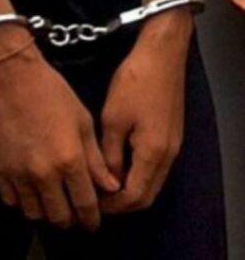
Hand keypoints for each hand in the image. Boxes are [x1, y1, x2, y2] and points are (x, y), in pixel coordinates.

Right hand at [0, 26, 119, 230]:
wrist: (7, 76)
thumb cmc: (51, 92)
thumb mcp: (83, 122)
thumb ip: (96, 160)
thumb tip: (110, 187)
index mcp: (70, 161)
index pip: (86, 205)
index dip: (92, 219)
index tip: (93, 222)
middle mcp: (43, 174)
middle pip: (59, 217)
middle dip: (70, 220)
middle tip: (73, 212)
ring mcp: (17, 173)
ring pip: (34, 213)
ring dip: (45, 211)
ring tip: (51, 201)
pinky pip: (11, 200)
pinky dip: (23, 201)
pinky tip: (29, 189)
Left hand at [99, 13, 191, 213]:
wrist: (161, 56)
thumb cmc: (135, 82)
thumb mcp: (113, 119)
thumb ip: (108, 154)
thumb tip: (104, 180)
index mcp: (153, 153)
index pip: (134, 196)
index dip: (111, 205)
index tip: (89, 204)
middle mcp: (168, 155)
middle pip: (146, 194)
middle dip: (120, 203)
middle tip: (93, 200)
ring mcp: (172, 146)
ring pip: (150, 182)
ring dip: (127, 188)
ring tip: (99, 185)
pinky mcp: (169, 136)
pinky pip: (153, 167)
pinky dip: (135, 174)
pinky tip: (113, 166)